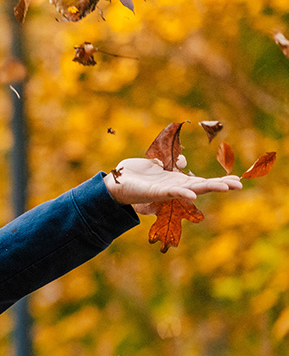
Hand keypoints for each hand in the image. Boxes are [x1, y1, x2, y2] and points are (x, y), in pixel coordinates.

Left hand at [103, 157, 242, 212]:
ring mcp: (166, 191)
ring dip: (209, 187)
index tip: (238, 180)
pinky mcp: (154, 192)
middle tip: (240, 185)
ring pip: (191, 189)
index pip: (202, 181)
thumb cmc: (137, 174)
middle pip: (202, 185)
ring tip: (226, 187)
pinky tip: (193, 195)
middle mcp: (175, 187)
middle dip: (221, 184)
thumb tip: (184, 160)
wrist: (115, 182)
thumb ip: (173, 161)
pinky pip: (171, 192)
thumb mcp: (159, 163)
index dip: (219, 180)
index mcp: (177, 181)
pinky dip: (183, 193)